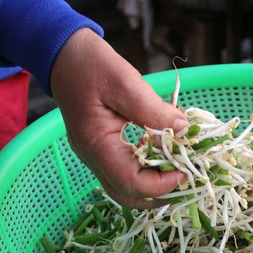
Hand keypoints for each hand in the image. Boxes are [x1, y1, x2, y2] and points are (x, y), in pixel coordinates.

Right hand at [50, 28, 187, 207]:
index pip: (130, 182)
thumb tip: (183, 130)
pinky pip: (128, 172)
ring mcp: (98, 157)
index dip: (161, 184)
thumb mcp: (124, 82)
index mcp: (97, 145)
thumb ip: (153, 109)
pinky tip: (167, 155)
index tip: (186, 172)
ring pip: (128, 188)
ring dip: (156, 186)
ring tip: (181, 170)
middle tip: (188, 180)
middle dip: (160, 194)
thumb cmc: (90, 65)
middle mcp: (94, 158)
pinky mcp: (105, 150)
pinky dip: (150, 171)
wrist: (64, 56)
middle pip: (128, 196)